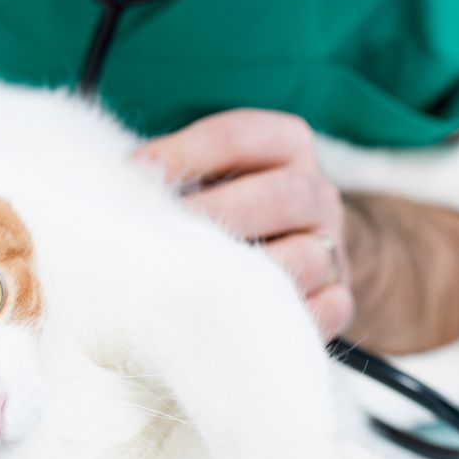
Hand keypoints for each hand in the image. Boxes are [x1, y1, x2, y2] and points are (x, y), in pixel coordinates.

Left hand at [136, 109, 352, 338]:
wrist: (288, 247)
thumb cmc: (222, 204)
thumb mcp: (202, 172)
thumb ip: (169, 171)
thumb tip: (117, 184)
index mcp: (285, 144)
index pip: (238, 136)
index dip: (185, 152)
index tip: (137, 174)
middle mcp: (317, 192)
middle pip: (282, 195)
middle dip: (216, 215)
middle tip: (163, 237)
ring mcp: (334, 247)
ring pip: (308, 259)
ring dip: (249, 274)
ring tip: (194, 286)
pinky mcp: (341, 298)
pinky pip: (326, 310)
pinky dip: (284, 318)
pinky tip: (237, 322)